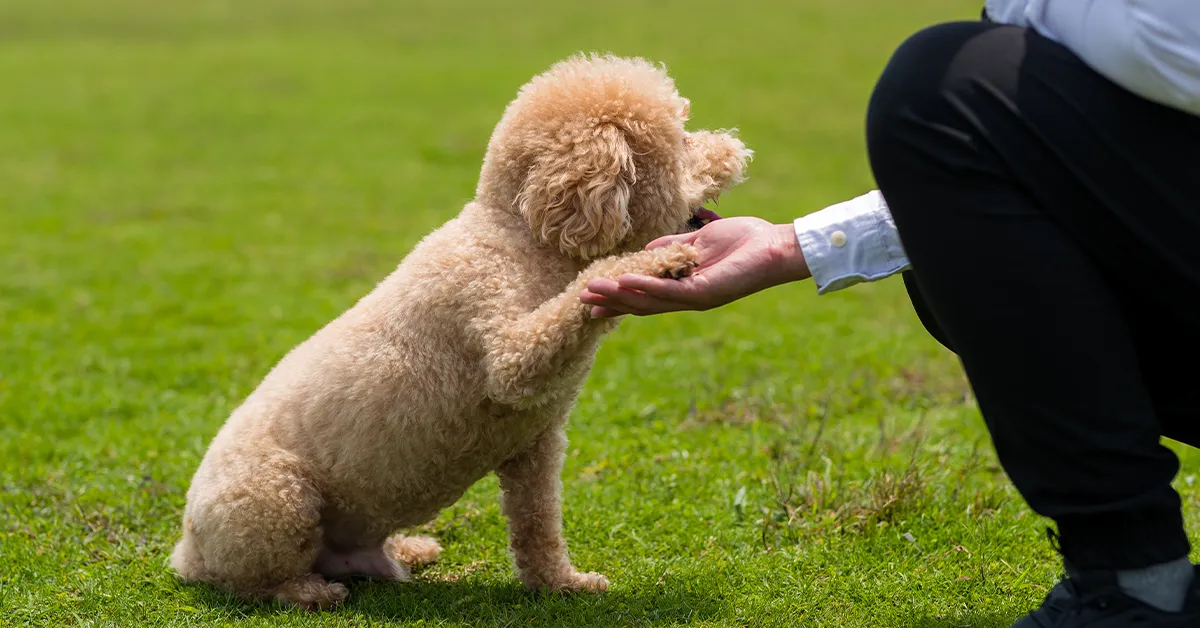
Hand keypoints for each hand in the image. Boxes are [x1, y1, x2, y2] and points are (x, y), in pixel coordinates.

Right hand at [580, 216, 809, 317]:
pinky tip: (624, 282)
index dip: (618, 295)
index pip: (645, 294)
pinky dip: (646, 287)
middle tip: (582, 300)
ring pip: (650, 301)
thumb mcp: (699, 241)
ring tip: (593, 290)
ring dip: (620, 296)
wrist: (774, 246)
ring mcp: (695, 297)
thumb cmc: (743, 241)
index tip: (592, 297)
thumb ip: (673, 248)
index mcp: (685, 285)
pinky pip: (669, 292)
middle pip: (642, 303)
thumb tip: (646, 252)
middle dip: (611, 301)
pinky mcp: (704, 292)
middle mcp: (687, 297)